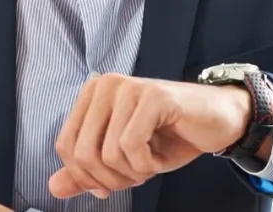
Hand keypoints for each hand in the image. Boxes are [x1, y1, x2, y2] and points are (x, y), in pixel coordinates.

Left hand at [48, 73, 252, 199]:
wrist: (218, 121)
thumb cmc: (170, 137)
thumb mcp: (123, 160)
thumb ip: (87, 172)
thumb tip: (54, 187)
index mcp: (92, 95)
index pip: (65, 146)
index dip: (85, 176)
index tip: (110, 183)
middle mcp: (105, 85)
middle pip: (83, 153)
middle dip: (110, 179)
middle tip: (135, 175)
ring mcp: (128, 88)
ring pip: (108, 153)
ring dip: (132, 173)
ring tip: (150, 163)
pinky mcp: (152, 96)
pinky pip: (132, 146)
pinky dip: (146, 165)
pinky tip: (159, 157)